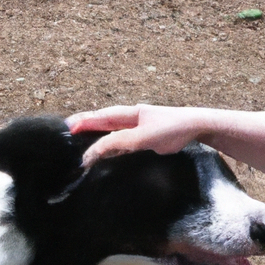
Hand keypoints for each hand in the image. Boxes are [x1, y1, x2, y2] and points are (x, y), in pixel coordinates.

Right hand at [67, 103, 215, 167]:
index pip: (100, 118)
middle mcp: (132, 118)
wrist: (197, 127)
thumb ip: (118, 141)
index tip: (68, 129)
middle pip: (103, 120)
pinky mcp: (146, 138)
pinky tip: (108, 150)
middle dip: (86, 123)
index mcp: (129, 114)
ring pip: (112, 129)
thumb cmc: (172, 129)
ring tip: (81, 137)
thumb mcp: (142, 138)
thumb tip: (96, 148)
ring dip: (97, 132)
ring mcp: (139, 127)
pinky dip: (111, 142)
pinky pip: (123, 139)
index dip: (83, 123)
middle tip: (68, 128)